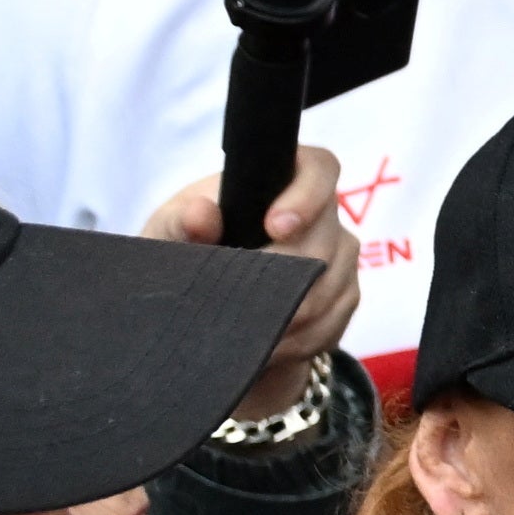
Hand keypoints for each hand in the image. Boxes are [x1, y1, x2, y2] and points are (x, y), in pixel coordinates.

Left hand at [142, 139, 361, 411]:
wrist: (202, 295)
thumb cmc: (186, 248)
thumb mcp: (169, 232)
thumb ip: (181, 221)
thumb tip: (201, 214)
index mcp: (281, 180)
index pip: (319, 169)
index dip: (307, 196)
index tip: (274, 227)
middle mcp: (322, 215)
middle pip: (324, 242)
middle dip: (284, 275)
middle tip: (242, 299)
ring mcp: (340, 257)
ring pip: (330, 289)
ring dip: (287, 315)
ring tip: (245, 331)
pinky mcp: (344, 299)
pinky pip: (333, 323)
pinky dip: (298, 340)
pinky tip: (267, 346)